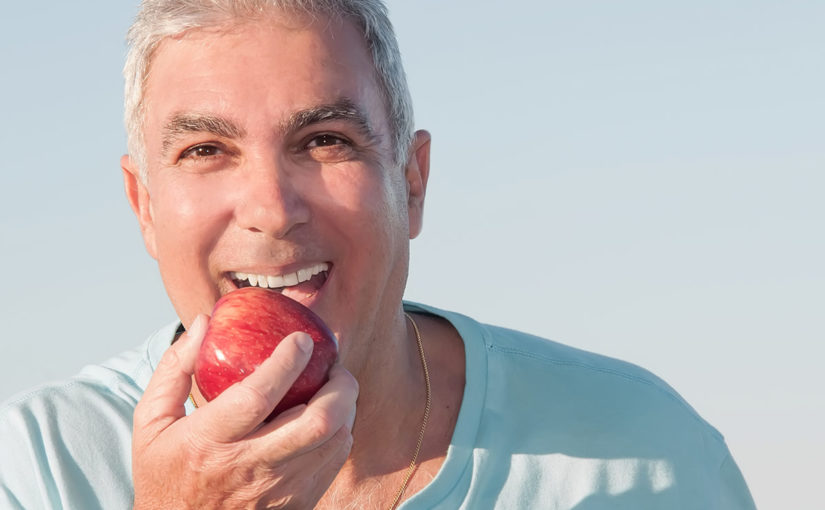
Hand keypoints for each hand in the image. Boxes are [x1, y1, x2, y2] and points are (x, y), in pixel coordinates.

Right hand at [132, 314, 357, 508]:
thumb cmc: (165, 475)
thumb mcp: (151, 423)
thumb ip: (174, 369)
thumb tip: (204, 323)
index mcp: (208, 441)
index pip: (257, 396)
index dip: (287, 362)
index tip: (302, 339)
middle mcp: (248, 468)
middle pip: (316, 422)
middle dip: (338, 385)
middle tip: (335, 365)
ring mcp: (277, 491)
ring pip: (334, 442)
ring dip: (345, 407)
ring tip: (336, 386)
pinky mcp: (297, 505)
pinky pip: (334, 462)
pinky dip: (341, 433)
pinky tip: (331, 418)